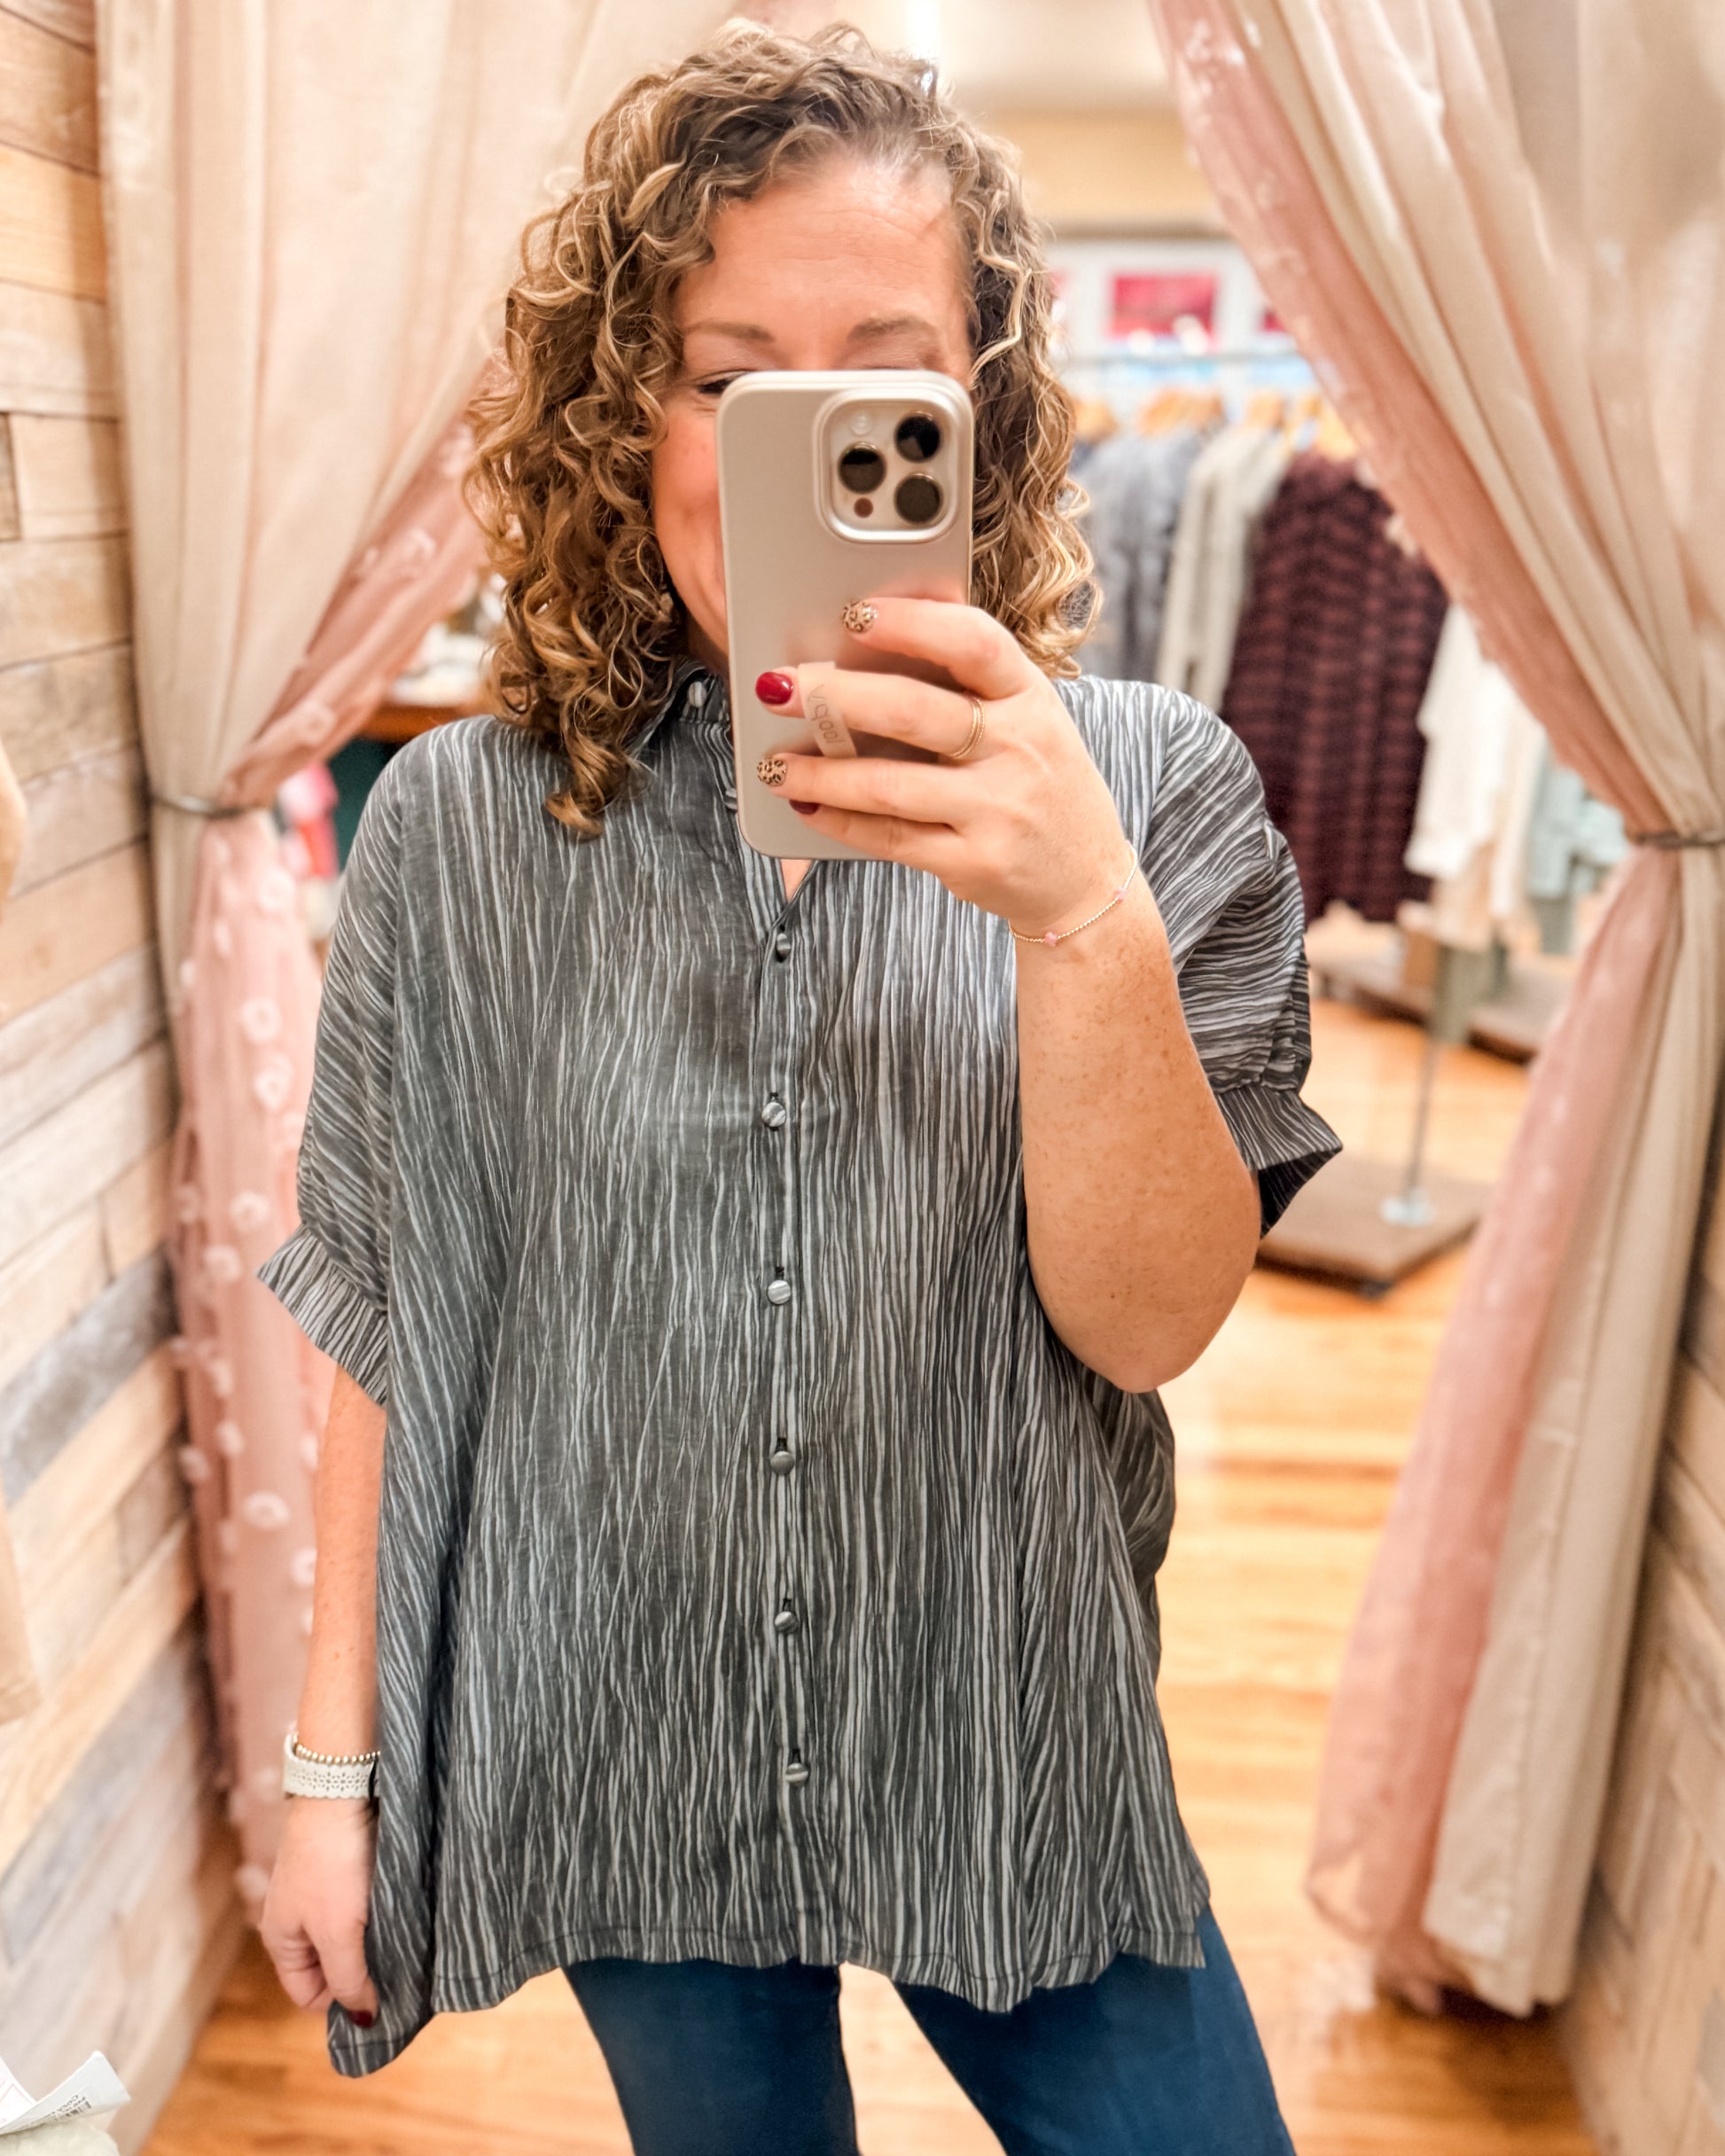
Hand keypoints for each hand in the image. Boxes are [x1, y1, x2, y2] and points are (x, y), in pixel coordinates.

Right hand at [259, 1797, 380, 2024]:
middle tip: (398, 1971)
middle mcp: (296, 1918)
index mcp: (282, 1939)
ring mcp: (319, 1891)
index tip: (378, 1998)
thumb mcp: (338, 1931)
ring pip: (349, 1936)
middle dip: (361, 1972)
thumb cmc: (331, 1865)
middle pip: (330, 1966)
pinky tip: (401, 1911)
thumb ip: (348, 1977)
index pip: (308, 1995)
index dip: (341, 2004)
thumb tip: (363, 2019)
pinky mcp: (343, 1867)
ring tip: (403, 1940)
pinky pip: (361, 1906)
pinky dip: (379, 1914)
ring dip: (373, 1942)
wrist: (340, 1789)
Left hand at [756, 597, 1135, 933]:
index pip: (974, 642)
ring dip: (820, 774)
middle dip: (835, 696)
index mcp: (1032, 698)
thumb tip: (865, 653)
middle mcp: (1021, 749)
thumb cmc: (1038, 785)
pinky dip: (840, 821)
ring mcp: (999, 810)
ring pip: (890, 785)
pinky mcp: (974, 862)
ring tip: (773, 765)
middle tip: (778, 686)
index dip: (912, 622)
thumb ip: (969, 689)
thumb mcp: (1029, 723)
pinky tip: (806, 807)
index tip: (854, 613)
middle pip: (915, 711)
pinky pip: (890, 838)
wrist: (1084, 881)